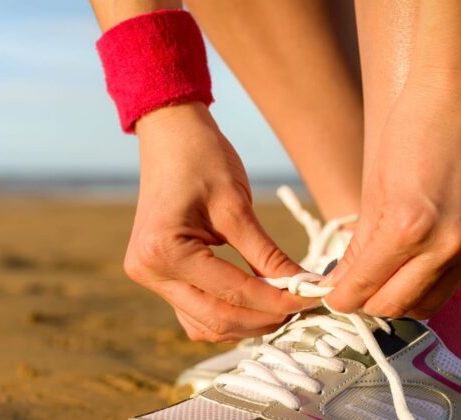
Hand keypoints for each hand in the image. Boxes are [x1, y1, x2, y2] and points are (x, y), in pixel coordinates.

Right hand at [124, 103, 312, 341]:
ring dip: (244, 322)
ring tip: (281, 306)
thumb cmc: (202, 158)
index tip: (312, 297)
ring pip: (204, 324)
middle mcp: (148, 271)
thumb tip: (303, 288)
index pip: (232, 292)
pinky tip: (253, 302)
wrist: (170, 135)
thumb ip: (267, 254)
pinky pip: (194, 312)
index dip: (277, 300)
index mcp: (164, 250)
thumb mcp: (237, 206)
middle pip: (217, 318)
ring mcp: (148, 277)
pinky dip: (225, 313)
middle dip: (263, 318)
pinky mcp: (156, 276)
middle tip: (301, 306)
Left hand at [325, 82, 460, 318]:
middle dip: (366, 303)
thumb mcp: (374, 187)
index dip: (341, 297)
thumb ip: (362, 242)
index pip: (365, 287)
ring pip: (427, 303)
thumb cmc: (411, 129)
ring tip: (378, 280)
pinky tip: (408, 267)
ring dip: (398, 300)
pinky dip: (425, 283)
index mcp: (407, 229)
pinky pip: (451, 281)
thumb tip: (345, 279)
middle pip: (396, 306)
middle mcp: (445, 245)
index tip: (329, 295)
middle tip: (349, 289)